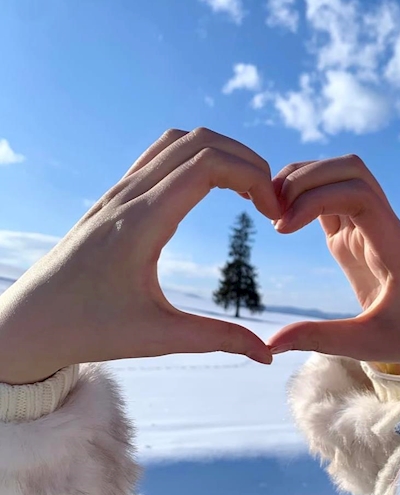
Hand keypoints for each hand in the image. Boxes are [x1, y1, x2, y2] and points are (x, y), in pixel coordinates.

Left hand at [0, 128, 281, 383]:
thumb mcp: (158, 337)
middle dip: (246, 160)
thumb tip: (267, 354)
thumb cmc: (89, 330)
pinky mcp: (113, 199)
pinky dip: (195, 158)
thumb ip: (217, 339)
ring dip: (220, 153)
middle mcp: (128, 197)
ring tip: (248, 190)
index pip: (207, 165)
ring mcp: (118, 193)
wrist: (30, 323)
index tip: (274, 212)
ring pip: (177, 141)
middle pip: (199, 141)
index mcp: (141, 222)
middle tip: (270, 200)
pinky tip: (213, 191)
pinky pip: (158, 157)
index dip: (253, 177)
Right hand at [267, 155, 399, 371]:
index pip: (360, 195)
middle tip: (273, 210)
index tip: (284, 229)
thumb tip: (271, 343)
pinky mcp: (354, 233)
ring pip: (339, 175)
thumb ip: (320, 339)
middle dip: (307, 177)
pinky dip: (303, 196)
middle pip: (349, 169)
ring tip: (272, 211)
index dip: (316, 198)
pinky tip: (281, 219)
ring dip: (303, 180)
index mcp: (395, 246)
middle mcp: (384, 226)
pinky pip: (330, 196)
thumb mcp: (366, 344)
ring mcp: (369, 226)